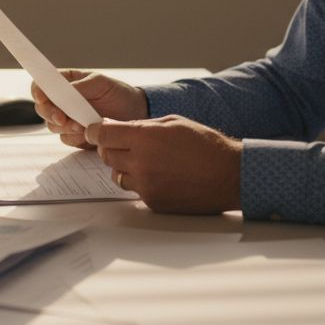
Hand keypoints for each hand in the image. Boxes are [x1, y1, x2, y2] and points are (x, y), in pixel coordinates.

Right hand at [31, 69, 147, 148]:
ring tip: (82, 124)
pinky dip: (75, 137)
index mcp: (65, 83)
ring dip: (64, 126)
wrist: (134, 113)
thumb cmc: (117, 92)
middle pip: (42, 108)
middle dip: (50, 113)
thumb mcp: (101, 83)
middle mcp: (62, 101)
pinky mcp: (75, 135)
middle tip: (61, 118)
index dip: (38, 91)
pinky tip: (87, 132)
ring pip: (52, 126)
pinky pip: (66, 138)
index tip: (42, 97)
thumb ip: (81, 87)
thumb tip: (63, 91)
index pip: (41, 85)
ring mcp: (68, 119)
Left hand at [85, 115, 241, 214]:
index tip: (96, 130)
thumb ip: (143, 126)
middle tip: (126, 143)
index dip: (97, 131)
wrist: (229, 175)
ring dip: (126, 166)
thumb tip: (121, 129)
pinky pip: (135, 190)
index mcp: (144, 138)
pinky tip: (161, 175)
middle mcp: (140, 163)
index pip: (103, 135)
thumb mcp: (173, 122)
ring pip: (117, 174)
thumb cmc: (205, 145)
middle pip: (106, 155)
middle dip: (112, 147)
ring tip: (148, 160)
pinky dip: (141, 182)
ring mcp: (146, 185)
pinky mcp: (153, 202)